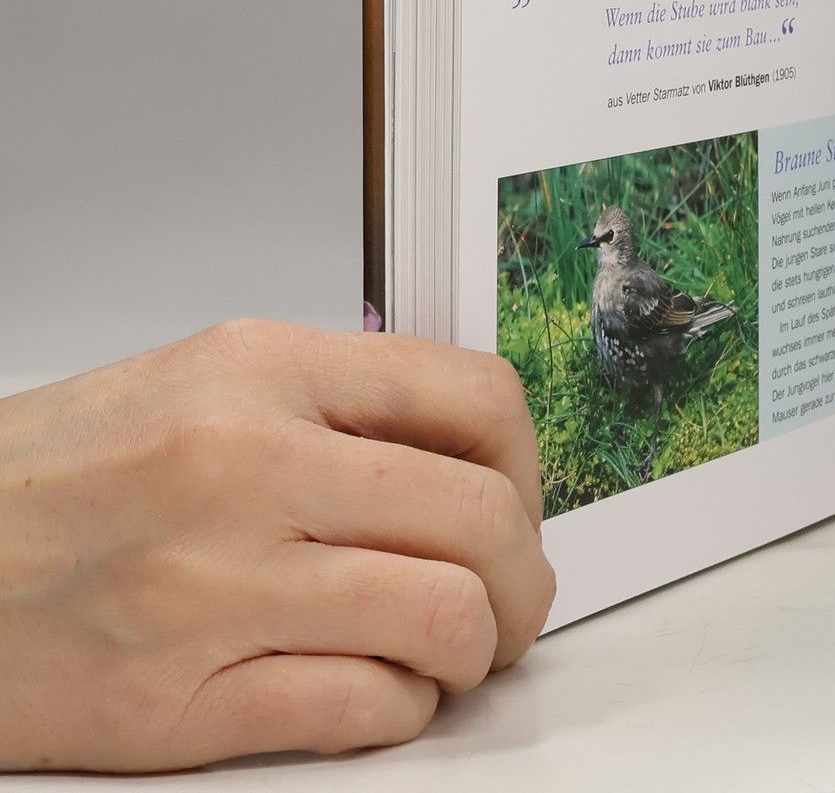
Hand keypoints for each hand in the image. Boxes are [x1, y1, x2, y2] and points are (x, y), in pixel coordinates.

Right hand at [0, 319, 555, 771]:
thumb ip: (336, 406)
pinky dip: (403, 709)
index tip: (518, 503)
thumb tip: (468, 458)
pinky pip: (358, 708)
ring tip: (456, 651)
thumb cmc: (59, 477)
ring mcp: (212, 588)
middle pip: (478, 518)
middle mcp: (245, 466)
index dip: (529, 463)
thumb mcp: (204, 383)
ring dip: (477, 648)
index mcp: (261, 370)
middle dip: (524, 576)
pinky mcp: (174, 702)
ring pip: (440, 617)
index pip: (474, 398)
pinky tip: (386, 694)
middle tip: (513, 600)